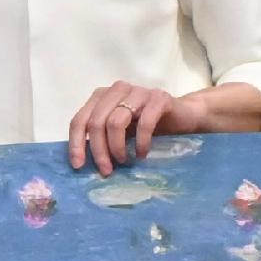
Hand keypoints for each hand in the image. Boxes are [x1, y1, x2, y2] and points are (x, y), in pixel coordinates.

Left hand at [66, 80, 203, 174]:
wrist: (184, 116)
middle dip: (99, 150)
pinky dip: (140, 142)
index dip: (76, 144)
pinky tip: (142, 154)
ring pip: (115, 122)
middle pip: (96, 122)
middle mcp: (117, 89)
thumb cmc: (146, 125)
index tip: (78, 166)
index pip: (80, 120)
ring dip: (117, 147)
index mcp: (101, 96)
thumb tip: (81, 162)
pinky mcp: (159, 98)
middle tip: (106, 170)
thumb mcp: (119, 131)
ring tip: (123, 161)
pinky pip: (144, 123)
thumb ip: (100, 138)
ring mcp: (138, 91)